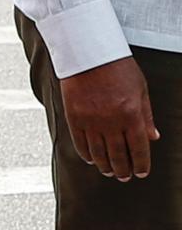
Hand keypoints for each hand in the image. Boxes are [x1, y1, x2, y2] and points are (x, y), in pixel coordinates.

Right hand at [60, 56, 158, 180]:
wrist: (88, 52)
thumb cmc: (118, 67)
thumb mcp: (140, 89)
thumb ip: (146, 115)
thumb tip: (153, 138)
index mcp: (131, 114)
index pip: (139, 148)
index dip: (141, 164)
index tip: (142, 173)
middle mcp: (111, 121)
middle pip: (118, 156)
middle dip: (124, 170)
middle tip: (125, 177)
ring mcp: (91, 121)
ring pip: (99, 154)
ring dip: (106, 166)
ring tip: (110, 172)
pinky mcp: (74, 118)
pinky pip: (81, 144)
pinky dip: (87, 156)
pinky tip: (93, 160)